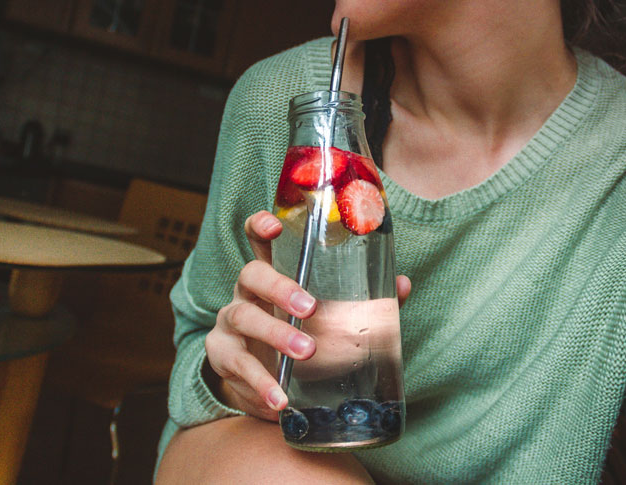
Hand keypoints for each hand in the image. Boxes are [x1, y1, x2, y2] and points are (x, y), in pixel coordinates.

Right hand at [204, 210, 410, 421]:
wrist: (266, 386)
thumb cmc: (303, 339)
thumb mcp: (328, 319)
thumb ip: (363, 302)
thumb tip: (402, 285)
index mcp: (273, 275)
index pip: (260, 240)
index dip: (262, 226)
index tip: (276, 226)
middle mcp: (247, 292)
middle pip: (252, 274)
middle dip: (280, 288)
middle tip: (310, 309)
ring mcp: (230, 322)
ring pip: (244, 316)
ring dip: (275, 334)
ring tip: (306, 353)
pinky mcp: (222, 355)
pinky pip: (238, 364)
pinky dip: (261, 383)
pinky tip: (280, 399)